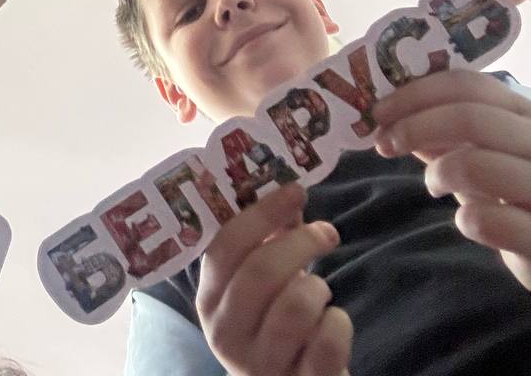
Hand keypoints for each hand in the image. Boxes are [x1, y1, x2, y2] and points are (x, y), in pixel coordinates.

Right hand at [197, 184, 351, 375]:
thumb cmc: (273, 322)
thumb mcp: (260, 283)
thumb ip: (270, 239)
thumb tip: (291, 193)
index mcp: (209, 299)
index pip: (226, 246)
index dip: (263, 213)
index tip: (296, 190)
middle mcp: (225, 334)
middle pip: (261, 272)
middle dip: (302, 243)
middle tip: (327, 233)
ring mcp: (260, 365)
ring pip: (295, 306)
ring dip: (318, 288)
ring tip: (319, 292)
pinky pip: (327, 342)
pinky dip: (339, 323)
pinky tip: (332, 321)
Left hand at [375, 69, 530, 291]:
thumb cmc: (520, 199)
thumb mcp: (486, 157)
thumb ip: (447, 136)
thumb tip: (392, 115)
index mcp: (528, 117)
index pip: (472, 85)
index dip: (418, 92)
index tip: (380, 110)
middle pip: (471, 117)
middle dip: (415, 126)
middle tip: (384, 143)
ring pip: (478, 164)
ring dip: (438, 173)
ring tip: (434, 186)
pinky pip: (489, 221)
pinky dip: (467, 219)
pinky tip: (468, 223)